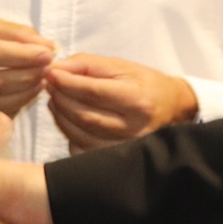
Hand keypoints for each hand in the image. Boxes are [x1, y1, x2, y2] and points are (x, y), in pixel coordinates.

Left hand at [44, 53, 198, 150]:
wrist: (172, 109)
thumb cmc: (146, 84)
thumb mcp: (121, 66)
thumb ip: (87, 64)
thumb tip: (56, 69)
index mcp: (137, 100)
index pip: (93, 92)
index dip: (66, 83)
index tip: (50, 73)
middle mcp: (133, 128)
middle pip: (84, 115)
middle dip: (60, 98)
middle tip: (49, 85)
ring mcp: (125, 147)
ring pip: (80, 135)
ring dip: (60, 116)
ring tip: (55, 100)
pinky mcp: (117, 159)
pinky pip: (83, 150)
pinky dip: (68, 134)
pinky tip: (67, 119)